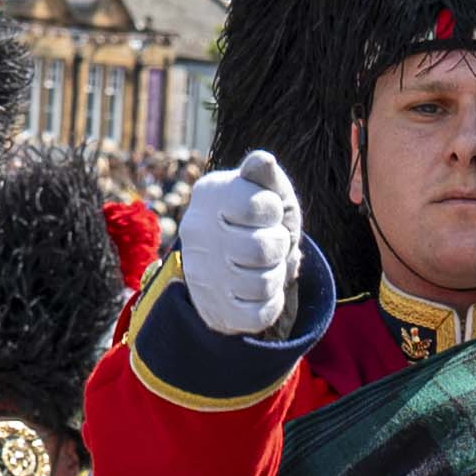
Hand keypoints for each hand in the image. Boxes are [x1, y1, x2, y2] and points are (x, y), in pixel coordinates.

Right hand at [174, 156, 301, 335]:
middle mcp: (197, 233)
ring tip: (264, 266)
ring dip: (276, 275)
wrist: (234, 262)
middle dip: (278, 244)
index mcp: (210, 195)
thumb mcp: (268, 191)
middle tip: (270, 242)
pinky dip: (271, 303)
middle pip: (263, 248)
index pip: (261, 206)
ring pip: (263, 284)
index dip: (274, 211)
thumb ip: (266, 176)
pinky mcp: (215, 310)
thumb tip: (263, 160)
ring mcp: (202, 275)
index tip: (267, 212)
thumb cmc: (259, 218)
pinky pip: (260, 314)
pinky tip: (262, 291)